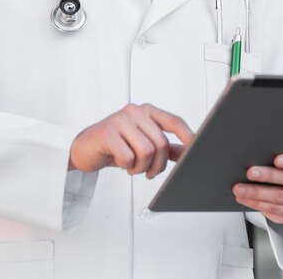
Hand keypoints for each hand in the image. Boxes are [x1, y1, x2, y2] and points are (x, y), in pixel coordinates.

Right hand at [69, 103, 193, 178]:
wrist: (85, 148)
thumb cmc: (116, 146)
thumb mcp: (142, 144)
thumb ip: (165, 147)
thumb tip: (188, 153)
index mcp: (147, 111)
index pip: (174, 122)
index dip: (188, 137)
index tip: (197, 151)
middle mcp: (135, 111)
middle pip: (161, 143)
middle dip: (158, 165)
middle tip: (147, 172)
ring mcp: (121, 119)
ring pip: (147, 152)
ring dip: (141, 167)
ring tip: (132, 167)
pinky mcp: (107, 132)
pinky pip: (128, 157)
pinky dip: (126, 167)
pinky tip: (119, 162)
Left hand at [232, 151, 282, 223]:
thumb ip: (280, 148)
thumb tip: (255, 147)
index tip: (276, 159)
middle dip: (268, 176)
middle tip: (249, 172)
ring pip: (281, 198)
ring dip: (257, 193)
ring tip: (238, 188)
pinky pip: (277, 211)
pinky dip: (258, 204)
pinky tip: (245, 199)